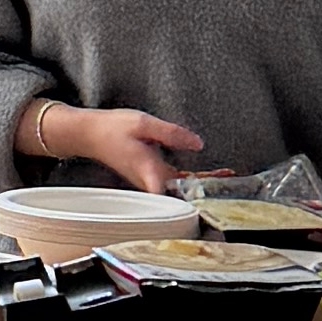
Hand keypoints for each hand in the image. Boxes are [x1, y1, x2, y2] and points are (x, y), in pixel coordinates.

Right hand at [28, 104, 207, 192]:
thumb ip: (172, 134)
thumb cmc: (112, 129)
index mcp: (150, 171)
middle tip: (231, 179)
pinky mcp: (150, 176)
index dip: (196, 197)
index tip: (214, 196)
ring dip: (202, 183)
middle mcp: (151, 181)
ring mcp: (150, 180)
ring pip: (180, 187)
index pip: (175, 194)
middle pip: (184, 192)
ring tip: (225, 176)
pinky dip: (191, 178)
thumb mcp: (143, 123)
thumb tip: (198, 144)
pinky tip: (204, 174)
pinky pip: (174, 181)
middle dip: (208, 187)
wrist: (90, 135)